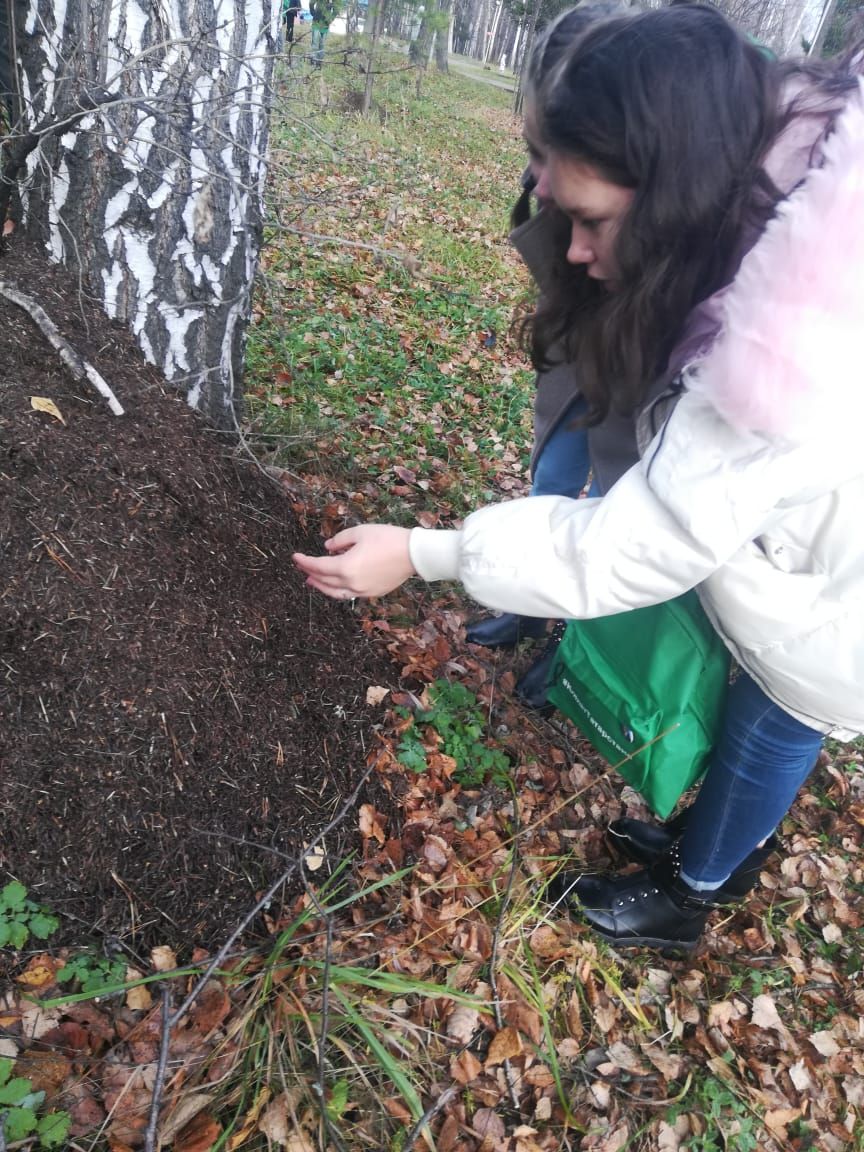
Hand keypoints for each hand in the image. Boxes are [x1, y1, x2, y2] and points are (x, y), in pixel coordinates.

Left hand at [293, 524, 414, 599]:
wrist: (414, 554)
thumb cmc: (388, 539)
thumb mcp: (360, 532)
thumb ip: (339, 540)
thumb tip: (328, 548)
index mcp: (346, 567)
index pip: (318, 566)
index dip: (304, 562)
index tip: (295, 557)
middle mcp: (352, 583)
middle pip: (324, 580)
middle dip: (310, 573)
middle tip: (302, 567)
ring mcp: (362, 591)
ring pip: (335, 592)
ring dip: (321, 586)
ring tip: (312, 581)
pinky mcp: (372, 593)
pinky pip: (349, 594)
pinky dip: (338, 589)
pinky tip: (335, 584)